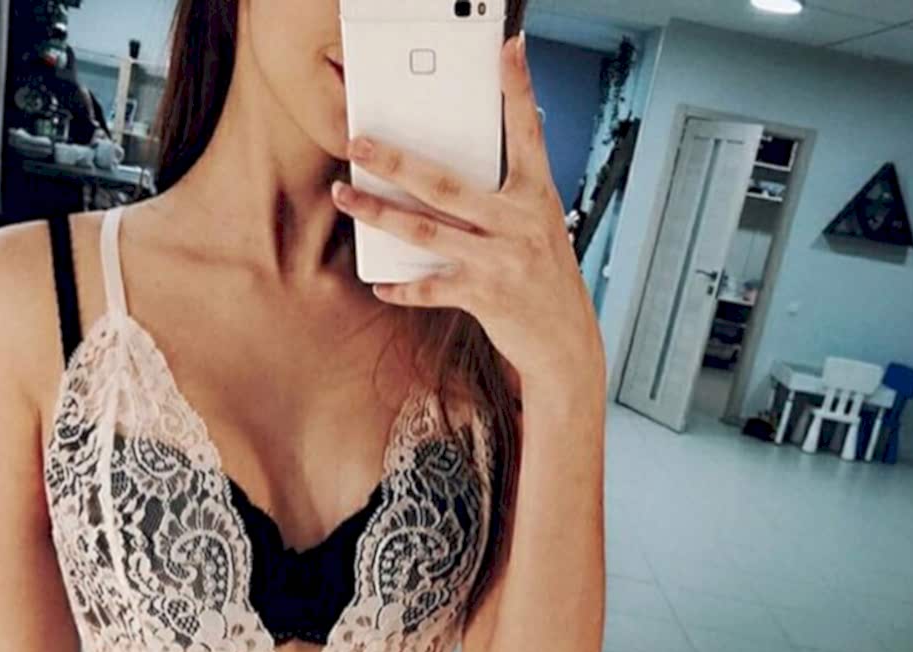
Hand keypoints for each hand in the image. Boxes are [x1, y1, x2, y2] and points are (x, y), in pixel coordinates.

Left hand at [331, 31, 604, 402]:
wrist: (565, 343)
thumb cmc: (547, 282)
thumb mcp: (543, 229)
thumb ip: (514, 197)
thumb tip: (487, 161)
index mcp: (537, 199)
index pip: (528, 135)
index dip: (518, 91)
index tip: (508, 48)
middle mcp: (519, 224)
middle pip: (445, 184)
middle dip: (396, 161)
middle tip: (359, 144)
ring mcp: (499, 261)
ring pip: (425, 231)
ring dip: (379, 214)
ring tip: (347, 197)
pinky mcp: (483, 297)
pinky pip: (431, 287)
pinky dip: (403, 287)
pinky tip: (380, 283)